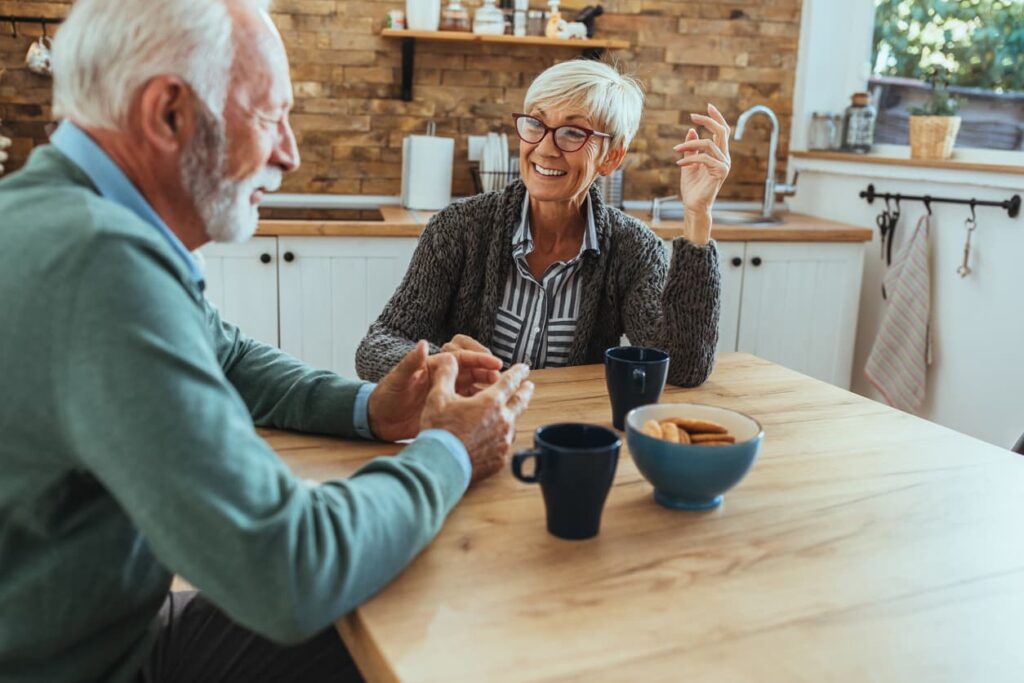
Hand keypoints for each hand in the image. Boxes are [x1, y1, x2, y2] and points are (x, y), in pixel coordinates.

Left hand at [367, 341, 504, 441]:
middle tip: (501, 378)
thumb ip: (410, 362)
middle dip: (488, 371)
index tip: (495, 362)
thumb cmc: (386, 396)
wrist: (380, 420)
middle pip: (473, 368)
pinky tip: (491, 409)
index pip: (462, 357)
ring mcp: (448, 391)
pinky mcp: (449, 407)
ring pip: (475, 384)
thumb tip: (423, 343)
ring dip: (488, 386)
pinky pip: (470, 402)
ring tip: (500, 392)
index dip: (479, 359)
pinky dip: (481, 403)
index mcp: (434, 365)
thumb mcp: (397, 379)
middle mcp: (444, 376)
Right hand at [420, 356, 533, 484]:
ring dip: (514, 414)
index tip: (524, 368)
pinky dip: (503, 436)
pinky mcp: (500, 459)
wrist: (440, 466)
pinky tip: (497, 437)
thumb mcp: (438, 398)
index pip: (510, 381)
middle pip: (520, 402)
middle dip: (525, 391)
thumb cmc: (439, 431)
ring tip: (512, 412)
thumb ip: (446, 376)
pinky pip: (505, 444)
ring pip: (514, 423)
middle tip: (529, 386)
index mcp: (491, 402)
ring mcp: (504, 441)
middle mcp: (503, 420)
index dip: (518, 372)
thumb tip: (449, 360)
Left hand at [674, 103, 731, 243]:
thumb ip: (691, 148)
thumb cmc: (692, 187)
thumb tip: (691, 130)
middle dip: (708, 120)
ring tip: (676, 149)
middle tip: (692, 115)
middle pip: (721, 131)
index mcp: (719, 154)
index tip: (707, 106)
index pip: (722, 131)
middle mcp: (725, 158)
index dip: (716, 118)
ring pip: (708, 144)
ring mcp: (724, 164)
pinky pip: (704, 158)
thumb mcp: (689, 163)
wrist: (694, 206)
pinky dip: (690, 159)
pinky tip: (679, 165)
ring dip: (689, 144)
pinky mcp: (720, 171)